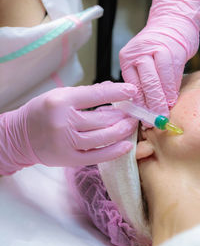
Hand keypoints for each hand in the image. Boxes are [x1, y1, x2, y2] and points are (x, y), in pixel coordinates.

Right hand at [0, 81, 137, 174]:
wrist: (19, 137)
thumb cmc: (42, 113)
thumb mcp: (60, 96)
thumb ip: (86, 93)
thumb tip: (112, 87)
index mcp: (60, 101)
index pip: (96, 95)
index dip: (118, 93)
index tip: (132, 91)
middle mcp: (64, 122)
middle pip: (103, 118)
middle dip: (123, 115)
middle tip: (134, 112)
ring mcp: (67, 143)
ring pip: (104, 137)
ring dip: (122, 130)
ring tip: (132, 125)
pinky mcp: (69, 159)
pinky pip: (98, 156)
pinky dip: (115, 151)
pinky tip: (127, 145)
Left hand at [119, 0, 199, 117]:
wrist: (173, 24)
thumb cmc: (158, 48)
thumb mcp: (143, 62)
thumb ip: (141, 81)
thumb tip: (144, 109)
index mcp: (127, 57)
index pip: (132, 86)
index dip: (139, 105)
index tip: (144, 120)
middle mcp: (139, 52)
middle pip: (145, 85)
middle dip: (152, 106)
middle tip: (156, 121)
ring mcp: (156, 50)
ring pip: (159, 82)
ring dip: (164, 101)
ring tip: (165, 113)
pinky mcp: (173, 50)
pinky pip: (172, 76)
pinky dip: (173, 90)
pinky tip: (173, 99)